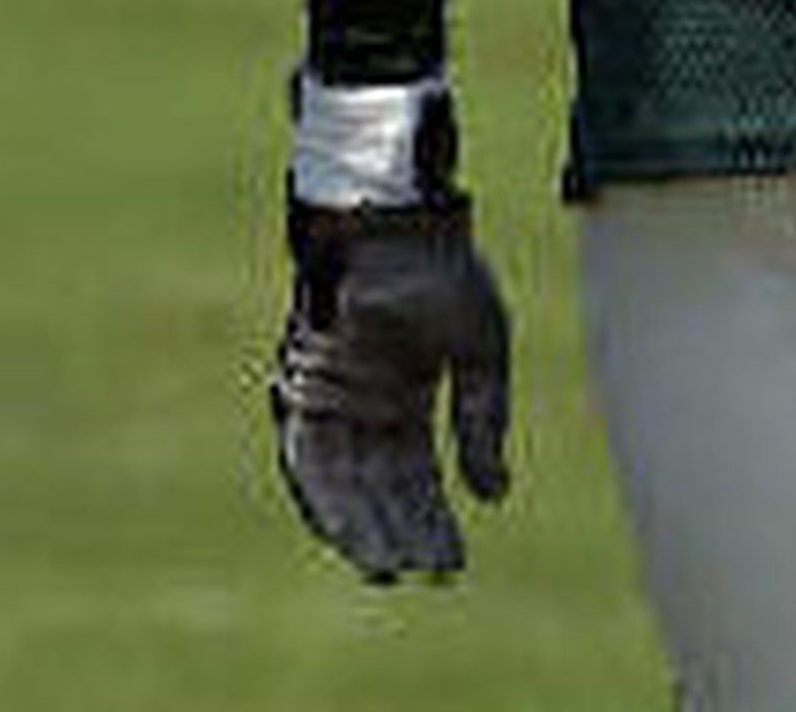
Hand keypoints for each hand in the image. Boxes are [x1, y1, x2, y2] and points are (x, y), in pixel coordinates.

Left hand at [270, 197, 511, 578]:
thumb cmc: (446, 272)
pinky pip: (305, 457)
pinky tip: (340, 530)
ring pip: (342, 484)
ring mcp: (331, 399)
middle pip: (379, 491)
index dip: (434, 521)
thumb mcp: (483, 351)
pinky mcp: (302, 388)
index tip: (451, 563)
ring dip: (360, 527)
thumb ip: (483, 421)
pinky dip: (321, 495)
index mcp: (408, 398)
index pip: (418, 477)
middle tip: (417, 574)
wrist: (396, 221)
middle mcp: (365, 408)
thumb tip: (494, 496)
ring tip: (383, 568)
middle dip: (398, 534)